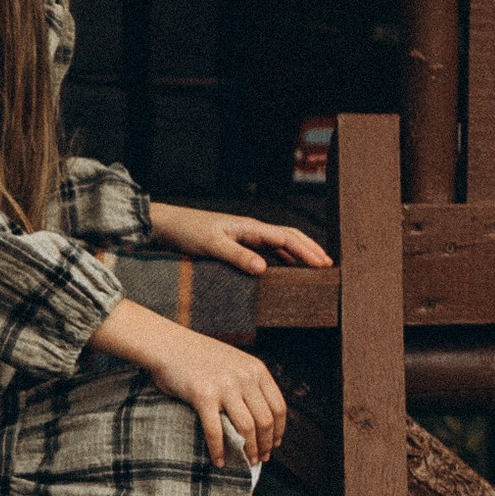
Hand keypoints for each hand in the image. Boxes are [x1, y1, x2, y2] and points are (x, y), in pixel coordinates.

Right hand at [89, 298, 288, 467]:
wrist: (167, 344)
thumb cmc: (198, 357)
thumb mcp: (233, 362)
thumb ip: (248, 382)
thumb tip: (258, 419)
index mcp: (256, 369)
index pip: (278, 406)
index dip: (279, 430)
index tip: (274, 444)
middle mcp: (245, 377)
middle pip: (265, 421)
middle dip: (265, 444)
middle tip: (260, 459)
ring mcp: (224, 386)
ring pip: (246, 428)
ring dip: (248, 450)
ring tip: (246, 462)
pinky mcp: (203, 395)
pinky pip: (216, 430)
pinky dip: (219, 450)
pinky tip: (219, 461)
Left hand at [147, 202, 334, 275]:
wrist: (166, 225)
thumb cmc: (187, 232)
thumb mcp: (212, 245)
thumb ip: (237, 256)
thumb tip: (264, 269)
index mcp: (250, 227)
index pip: (287, 238)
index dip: (307, 251)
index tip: (323, 264)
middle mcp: (251, 230)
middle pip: (289, 238)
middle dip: (310, 250)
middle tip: (328, 266)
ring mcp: (245, 236)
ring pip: (280, 244)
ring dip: (298, 255)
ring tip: (314, 269)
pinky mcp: (237, 244)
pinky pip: (266, 251)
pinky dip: (281, 259)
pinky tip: (285, 270)